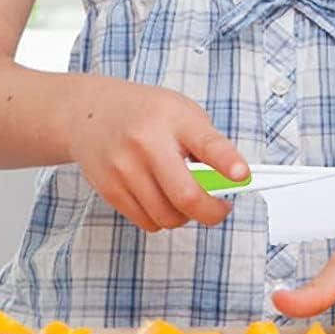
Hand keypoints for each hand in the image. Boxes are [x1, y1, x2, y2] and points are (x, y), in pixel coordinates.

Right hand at [65, 76, 247, 232]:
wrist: (91, 113)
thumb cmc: (146, 112)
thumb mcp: (183, 112)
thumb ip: (206, 143)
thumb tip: (229, 181)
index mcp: (175, 119)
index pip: (207, 143)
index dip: (227, 162)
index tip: (243, 175)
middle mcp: (147, 144)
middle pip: (186, 196)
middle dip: (212, 212)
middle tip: (221, 208)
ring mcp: (125, 169)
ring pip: (167, 216)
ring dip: (186, 216)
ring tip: (189, 199)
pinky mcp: (109, 189)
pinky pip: (146, 221)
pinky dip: (162, 218)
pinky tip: (163, 199)